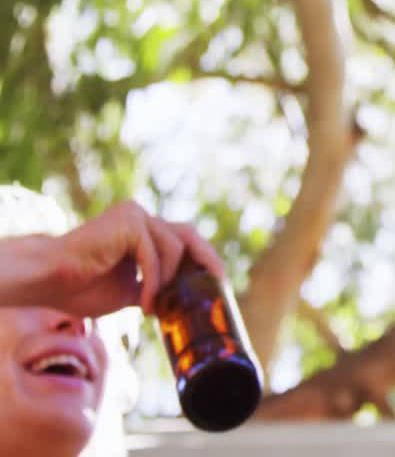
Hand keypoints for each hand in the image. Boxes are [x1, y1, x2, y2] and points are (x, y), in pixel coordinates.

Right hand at [30, 201, 225, 316]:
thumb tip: (179, 301)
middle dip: (206, 259)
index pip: (182, 239)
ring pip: (174, 247)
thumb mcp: (129, 290)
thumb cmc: (80, 287)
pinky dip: (154, 281)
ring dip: (167, 282)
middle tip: (218, 283)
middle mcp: (140, 217)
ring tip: (150, 306)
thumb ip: (154, 287)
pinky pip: (155, 254)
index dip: (201, 258)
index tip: (216, 281)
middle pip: (188, 233)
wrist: (49, 281)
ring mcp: (135, 215)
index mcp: (140, 230)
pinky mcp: (129, 221)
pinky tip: (143, 303)